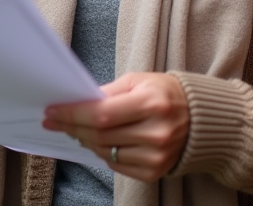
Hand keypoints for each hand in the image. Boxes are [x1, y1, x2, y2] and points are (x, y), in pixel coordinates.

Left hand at [42, 72, 188, 182]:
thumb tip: (76, 103)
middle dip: (72, 127)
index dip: (72, 114)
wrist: (200, 119)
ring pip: (105, 152)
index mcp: (151, 103)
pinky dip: (103, 153)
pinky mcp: (155, 172)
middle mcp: (156, 133)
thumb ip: (107, 93)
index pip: (100, 114)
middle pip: (100, 136)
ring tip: (77, 129)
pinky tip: (99, 141)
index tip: (51, 112)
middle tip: (54, 120)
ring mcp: (156, 156)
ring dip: (85, 141)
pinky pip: (117, 165)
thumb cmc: (164, 93)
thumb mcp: (138, 81)